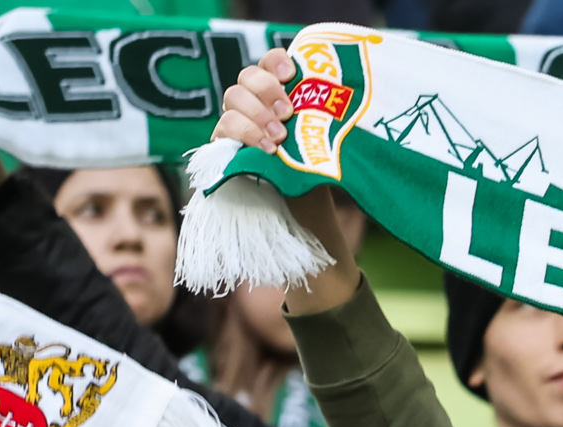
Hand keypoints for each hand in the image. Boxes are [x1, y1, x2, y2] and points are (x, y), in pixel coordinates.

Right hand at [216, 49, 364, 308]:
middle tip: (286, 112)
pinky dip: (242, 135)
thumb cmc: (322, 184)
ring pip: (231, 102)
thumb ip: (320, 122)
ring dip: (254, 115)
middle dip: (264, 89)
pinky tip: (263, 150)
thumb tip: (340, 99)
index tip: (293, 71)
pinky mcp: (225, 153)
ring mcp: (237, 130)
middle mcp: (255, 111)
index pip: (269, 65)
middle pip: (245, 79)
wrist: (308, 228)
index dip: (275, 61)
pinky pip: (221, 131)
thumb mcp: (326, 149)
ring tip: (278, 139)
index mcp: (280, 101)